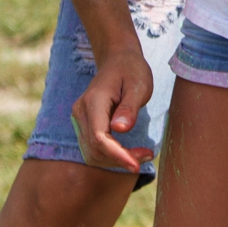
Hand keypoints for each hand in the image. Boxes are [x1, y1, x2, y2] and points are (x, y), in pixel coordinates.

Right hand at [70, 48, 155, 171]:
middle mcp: (80, 112)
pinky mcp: (84, 126)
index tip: (136, 165)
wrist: (118, 60)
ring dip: (115, 160)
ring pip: (92, 153)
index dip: (117, 155)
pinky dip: (111, 156)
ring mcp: (79, 119)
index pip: (99, 137)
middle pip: (95, 149)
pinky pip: (94, 148)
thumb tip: (120, 129)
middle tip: (148, 155)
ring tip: (142, 155)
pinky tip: (129, 153)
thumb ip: (130, 107)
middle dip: (120, 159)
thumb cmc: (131, 70)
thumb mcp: (139, 85)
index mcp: (94, 101)